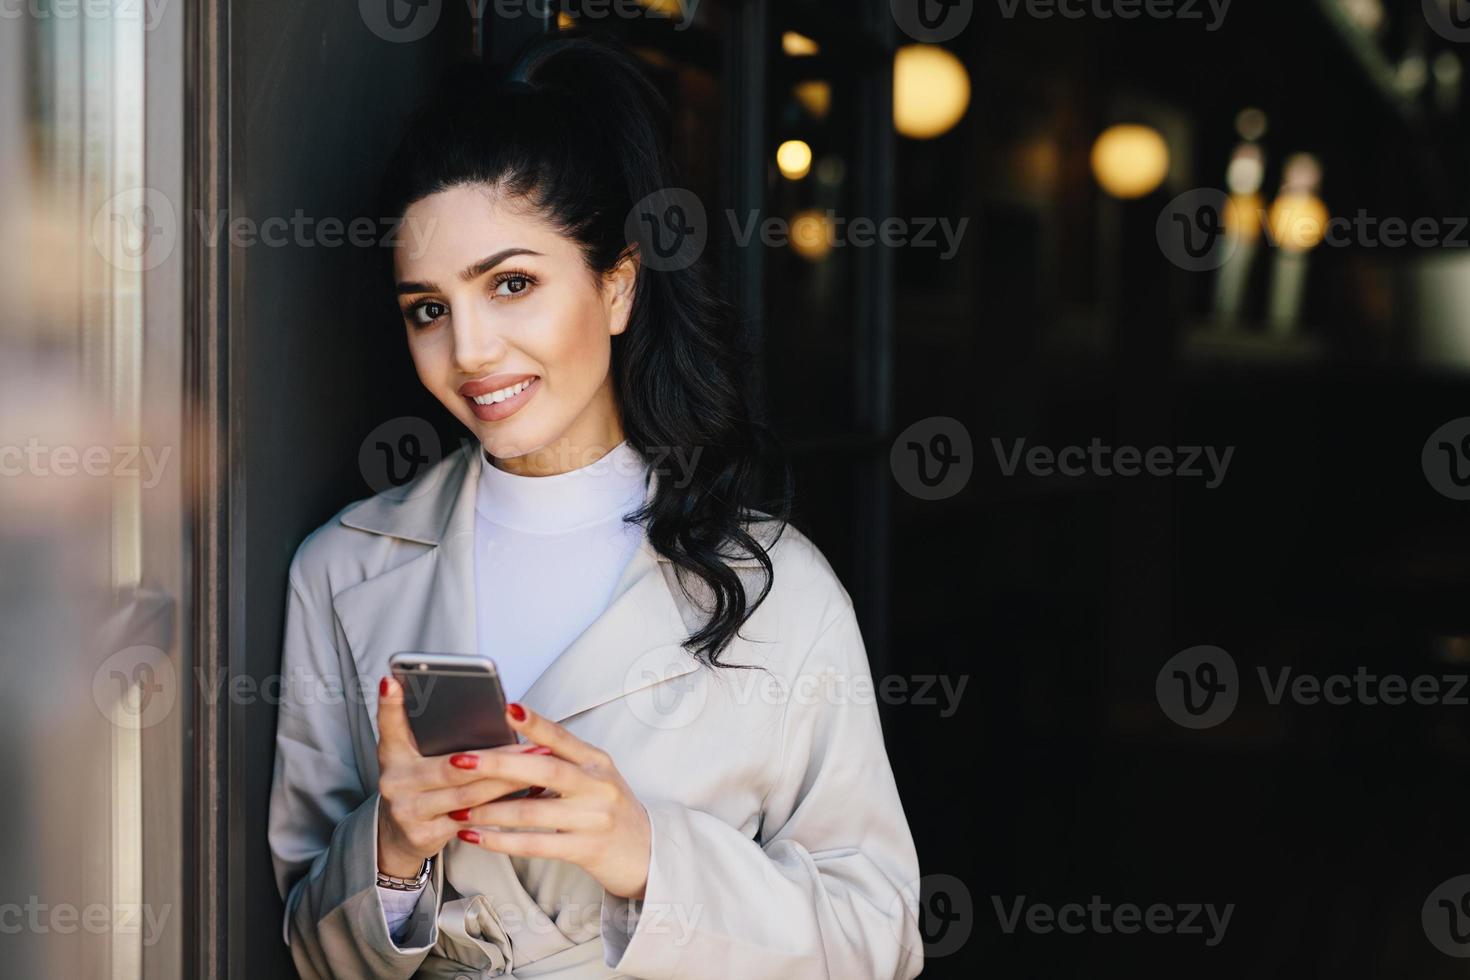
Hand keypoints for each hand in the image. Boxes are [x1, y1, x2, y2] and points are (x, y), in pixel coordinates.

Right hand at [375, 676, 548, 877]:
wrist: (397, 837)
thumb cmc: (417, 787)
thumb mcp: (413, 757)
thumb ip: (431, 734)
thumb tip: (480, 710)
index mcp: (392, 755)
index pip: (389, 725)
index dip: (390, 704)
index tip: (393, 681)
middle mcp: (395, 782)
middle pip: (452, 765)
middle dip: (500, 756)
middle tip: (534, 744)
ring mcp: (409, 812)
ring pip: (469, 794)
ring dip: (509, 780)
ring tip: (539, 766)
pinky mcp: (425, 835)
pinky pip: (474, 820)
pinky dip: (503, 807)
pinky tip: (528, 796)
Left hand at [451, 703, 651, 900]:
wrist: (646, 852)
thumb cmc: (609, 809)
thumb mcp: (594, 777)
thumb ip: (560, 762)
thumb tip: (509, 748)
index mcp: (596, 761)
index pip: (561, 737)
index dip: (535, 723)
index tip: (507, 708)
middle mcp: (597, 785)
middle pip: (544, 770)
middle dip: (498, 765)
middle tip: (462, 760)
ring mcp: (593, 818)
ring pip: (532, 812)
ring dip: (490, 810)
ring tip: (458, 807)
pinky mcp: (586, 849)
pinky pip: (535, 845)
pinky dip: (500, 841)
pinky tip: (476, 837)